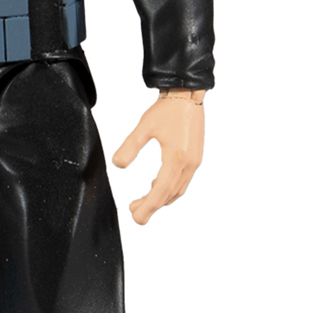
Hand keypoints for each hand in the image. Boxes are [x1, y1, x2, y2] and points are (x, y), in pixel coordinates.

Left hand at [112, 90, 204, 224]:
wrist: (188, 95)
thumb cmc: (167, 109)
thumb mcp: (144, 127)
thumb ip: (130, 146)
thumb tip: (117, 165)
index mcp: (176, 158)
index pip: (160, 191)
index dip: (148, 207)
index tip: (136, 217)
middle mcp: (188, 164)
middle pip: (168, 195)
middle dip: (151, 206)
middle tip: (134, 213)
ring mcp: (194, 162)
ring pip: (177, 190)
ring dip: (160, 199)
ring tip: (142, 202)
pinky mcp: (195, 158)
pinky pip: (182, 182)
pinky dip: (169, 189)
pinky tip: (156, 185)